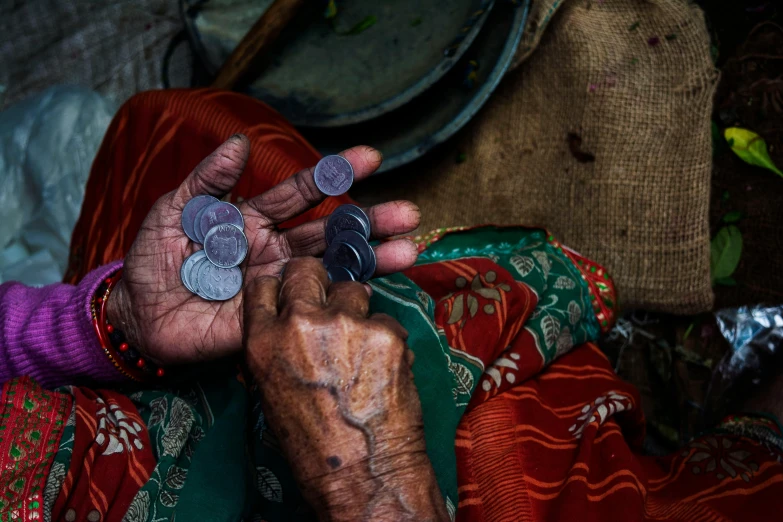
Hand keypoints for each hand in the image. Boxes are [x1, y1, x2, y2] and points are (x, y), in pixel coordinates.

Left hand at [107, 135, 420, 363]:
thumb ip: (206, 181)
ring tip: (408, 250)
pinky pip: (310, 310)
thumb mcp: (173, 211)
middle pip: (330, 232)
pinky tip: (370, 291)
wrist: (137, 316)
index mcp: (255, 220)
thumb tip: (239, 143)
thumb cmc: (154, 260)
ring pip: (331, 270)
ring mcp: (280, 286)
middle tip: (408, 213)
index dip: (334, 174)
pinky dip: (340, 301)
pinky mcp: (274, 320)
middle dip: (369, 221)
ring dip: (370, 259)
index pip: (301, 193)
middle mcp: (276, 250)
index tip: (371, 158)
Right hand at [244, 257, 447, 521]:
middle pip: (307, 271)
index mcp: (263, 342)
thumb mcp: (273, 393)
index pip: (263, 286)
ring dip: (358, 309)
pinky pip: (388, 320)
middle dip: (319, 281)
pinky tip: (386, 368)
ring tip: (362, 344)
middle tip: (331, 299)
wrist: (362, 474)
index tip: (293, 292)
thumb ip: (277, 350)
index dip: (282, 287)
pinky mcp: (385, 333)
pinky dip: (388, 339)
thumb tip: (289, 326)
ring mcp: (346, 324)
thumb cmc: (314, 446)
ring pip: (353, 289)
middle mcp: (300, 324)